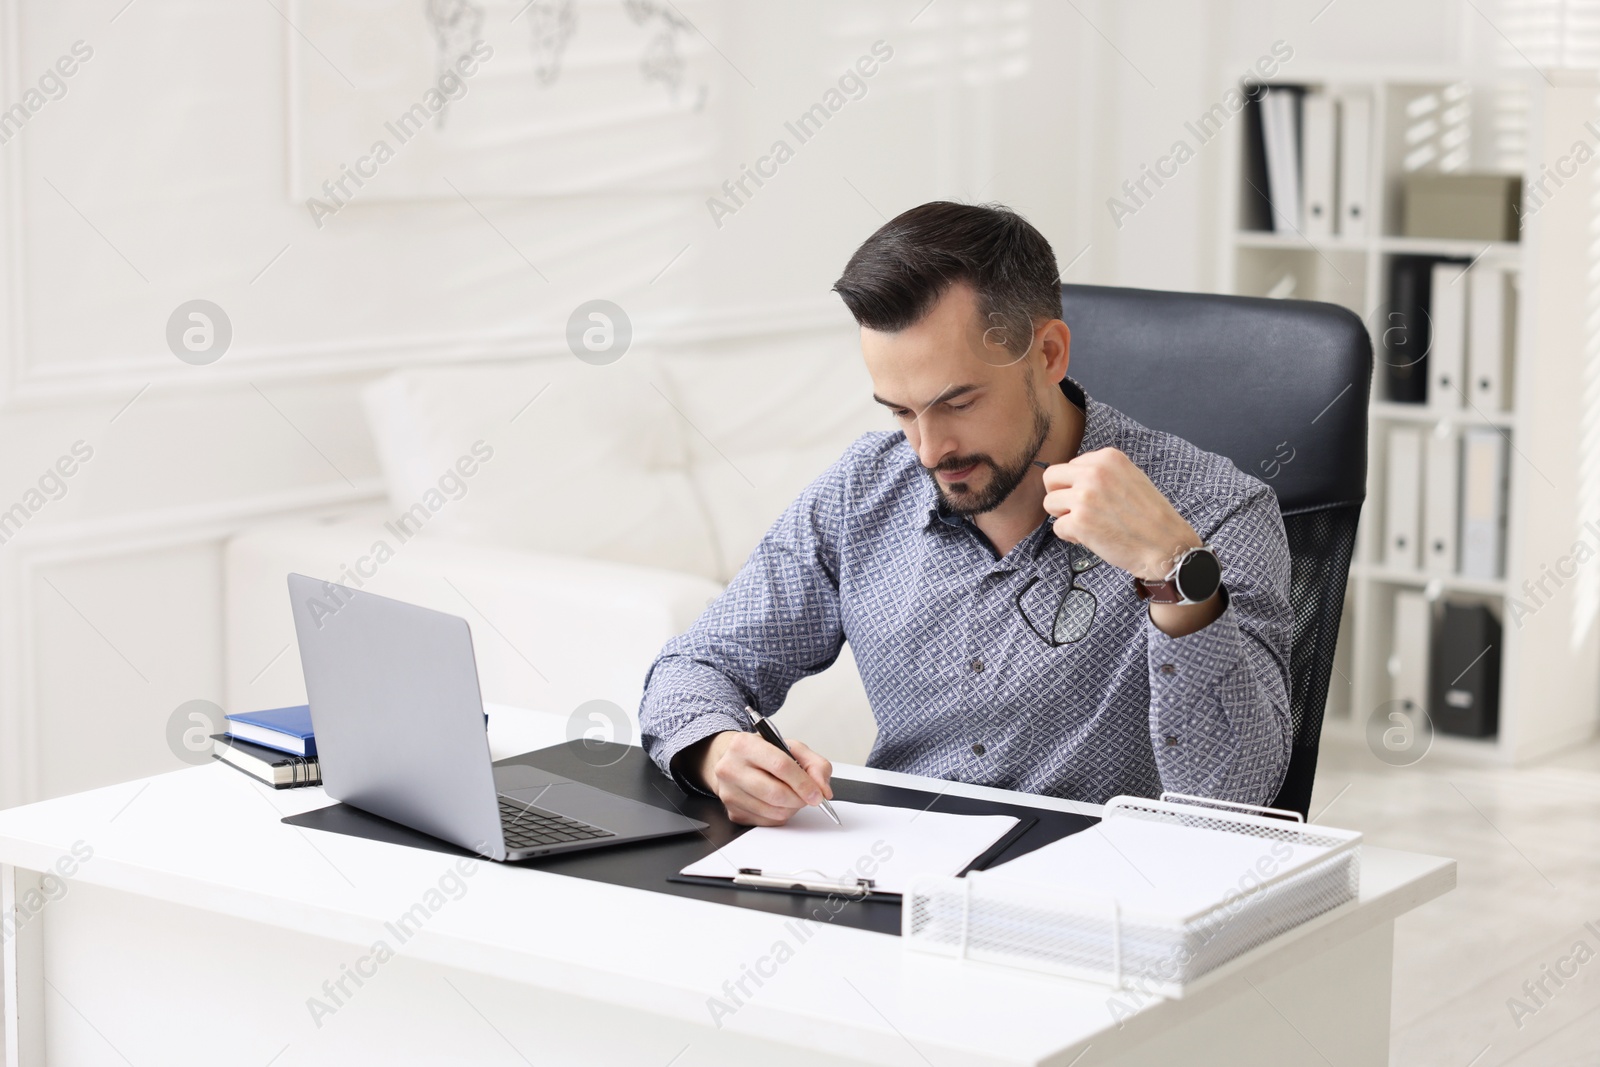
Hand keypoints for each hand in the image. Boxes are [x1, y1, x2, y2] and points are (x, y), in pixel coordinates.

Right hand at [691, 730, 833, 825]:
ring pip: (773, 811)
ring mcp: (729, 792)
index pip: (781, 766)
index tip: (818, 794)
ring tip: (792, 795)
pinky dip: (780, 815)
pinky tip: (778, 802)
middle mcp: (731, 768)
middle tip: (808, 796)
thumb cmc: (762, 753)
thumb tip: (823, 790)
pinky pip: (767, 822)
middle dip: (800, 799)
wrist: (733, 761)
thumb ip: (815, 764)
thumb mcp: (791, 747)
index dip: (804, 783)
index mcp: (745, 744)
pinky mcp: (733, 812)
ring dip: (792, 808)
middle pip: (776, 793)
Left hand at [1041, 447, 1200, 580]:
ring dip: (1065, 516)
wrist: (1166, 545)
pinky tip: (1093, 538)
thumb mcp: (1130, 477)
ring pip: (1049, 503)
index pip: (1070, 466)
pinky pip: (1057, 527)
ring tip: (1089, 525)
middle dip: (1060, 496)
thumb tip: (1071, 478)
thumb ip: (1102, 473)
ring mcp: (1085, 496)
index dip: (1077, 485)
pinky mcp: (1079, 521)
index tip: (1095, 500)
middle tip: (1078, 511)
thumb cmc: (1149, 517)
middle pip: (1051, 478)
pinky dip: (1071, 536)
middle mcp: (1094, 472)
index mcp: (1108, 458)